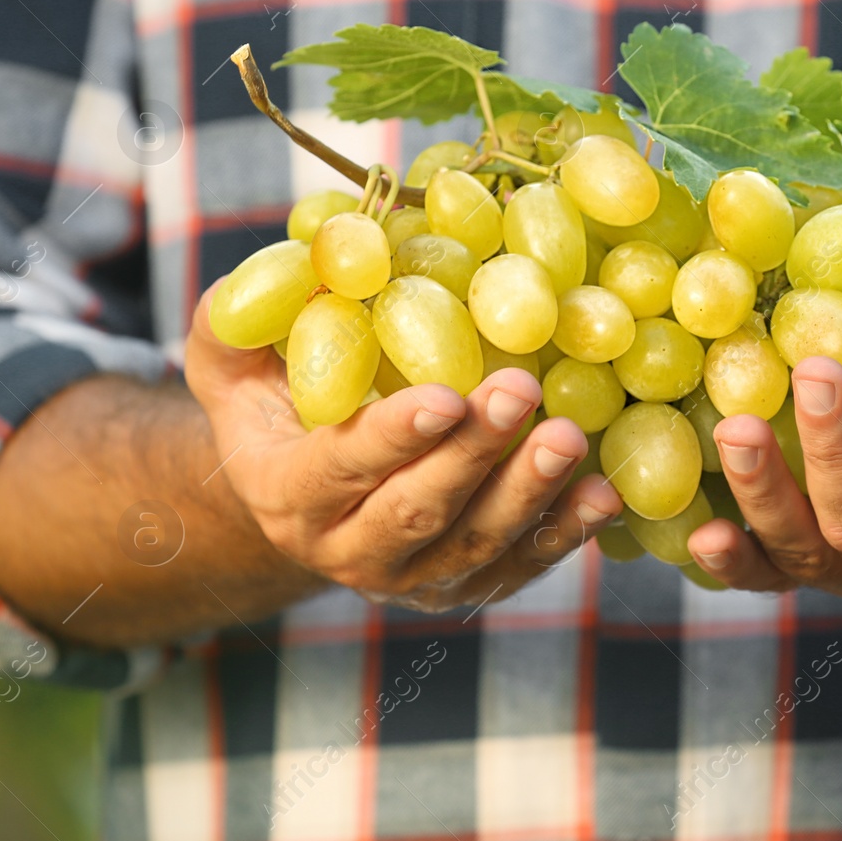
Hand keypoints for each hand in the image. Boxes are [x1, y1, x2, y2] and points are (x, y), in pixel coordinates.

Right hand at [185, 285, 620, 611]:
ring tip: (570, 437)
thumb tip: (304, 255)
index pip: (340, 469)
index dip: (393, 438)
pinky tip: (605, 492)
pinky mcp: (467, 585)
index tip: (446, 396)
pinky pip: (521, 565)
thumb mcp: (236, 358)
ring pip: (475, 545)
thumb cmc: (279, 401)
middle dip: (473, 455)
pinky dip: (566, 532)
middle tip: (522, 392)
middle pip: (417, 511)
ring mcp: (412, 577)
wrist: (310, 492)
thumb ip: (245, 315)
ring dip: (529, 494)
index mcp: (287, 493)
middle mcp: (346, 550)